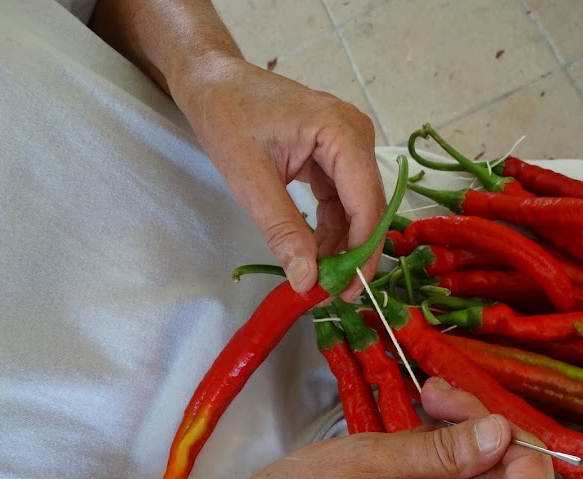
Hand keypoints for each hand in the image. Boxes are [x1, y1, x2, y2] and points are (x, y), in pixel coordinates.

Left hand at [172, 54, 385, 299]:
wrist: (213, 81)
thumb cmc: (226, 115)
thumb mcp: (250, 179)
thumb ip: (282, 230)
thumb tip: (306, 280)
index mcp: (341, 132)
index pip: (367, 203)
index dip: (361, 251)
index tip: (345, 289)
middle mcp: (355, 135)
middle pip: (370, 208)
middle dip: (355, 253)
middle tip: (335, 293)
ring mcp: (348, 145)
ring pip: (358, 209)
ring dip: (343, 245)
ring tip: (320, 279)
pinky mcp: (336, 156)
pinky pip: (343, 201)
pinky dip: (332, 230)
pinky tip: (316, 254)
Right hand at [189, 378, 554, 478]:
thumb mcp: (362, 459)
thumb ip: (437, 451)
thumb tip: (501, 433)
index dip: (527, 459)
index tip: (486, 416)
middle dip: (493, 431)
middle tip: (443, 393)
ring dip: (469, 431)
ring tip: (429, 395)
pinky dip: (451, 446)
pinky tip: (425, 417)